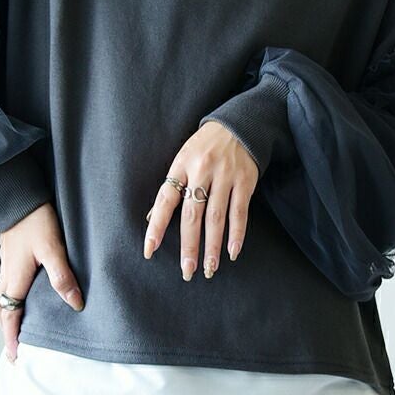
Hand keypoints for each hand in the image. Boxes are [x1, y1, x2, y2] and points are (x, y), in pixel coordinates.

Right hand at [0, 202, 83, 361]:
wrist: (18, 196)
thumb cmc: (35, 221)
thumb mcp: (53, 249)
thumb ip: (62, 277)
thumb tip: (75, 304)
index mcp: (15, 279)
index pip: (11, 316)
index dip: (13, 337)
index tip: (16, 357)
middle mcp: (7, 275)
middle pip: (1, 311)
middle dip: (6, 331)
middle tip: (13, 348)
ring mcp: (6, 265)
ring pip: (1, 298)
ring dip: (6, 316)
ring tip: (14, 328)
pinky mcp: (9, 256)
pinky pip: (4, 285)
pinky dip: (8, 299)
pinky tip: (19, 297)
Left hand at [143, 121, 258, 279]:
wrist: (239, 124)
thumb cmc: (205, 147)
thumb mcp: (183, 159)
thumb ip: (172, 187)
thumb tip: (153, 218)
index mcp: (181, 166)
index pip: (165, 200)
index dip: (157, 226)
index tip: (150, 250)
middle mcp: (202, 171)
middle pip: (192, 215)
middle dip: (189, 246)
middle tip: (187, 271)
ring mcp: (225, 176)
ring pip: (216, 218)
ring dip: (213, 246)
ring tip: (209, 269)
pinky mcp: (245, 181)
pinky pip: (239, 212)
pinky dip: (237, 234)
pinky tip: (232, 252)